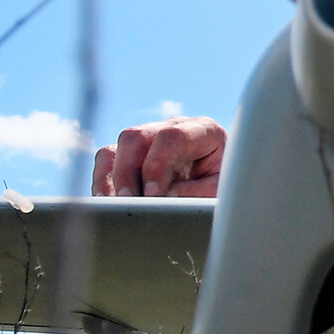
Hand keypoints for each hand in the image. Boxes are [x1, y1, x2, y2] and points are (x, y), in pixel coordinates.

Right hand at [91, 116, 225, 197]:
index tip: (153, 195)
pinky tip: (109, 203)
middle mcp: (174, 128)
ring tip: (118, 205)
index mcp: (204, 131)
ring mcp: (153, 137)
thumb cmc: (228, 186)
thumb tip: (163, 196)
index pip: (172, 137)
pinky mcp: (136, 153)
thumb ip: (196, 192)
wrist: (229, 182)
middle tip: (130, 202)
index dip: (157, 165)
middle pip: (138, 136)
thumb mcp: (221, 190)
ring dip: (113, 176)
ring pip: (120, 145)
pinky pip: (109, 158)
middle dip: (129, 171)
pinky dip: (104, 180)